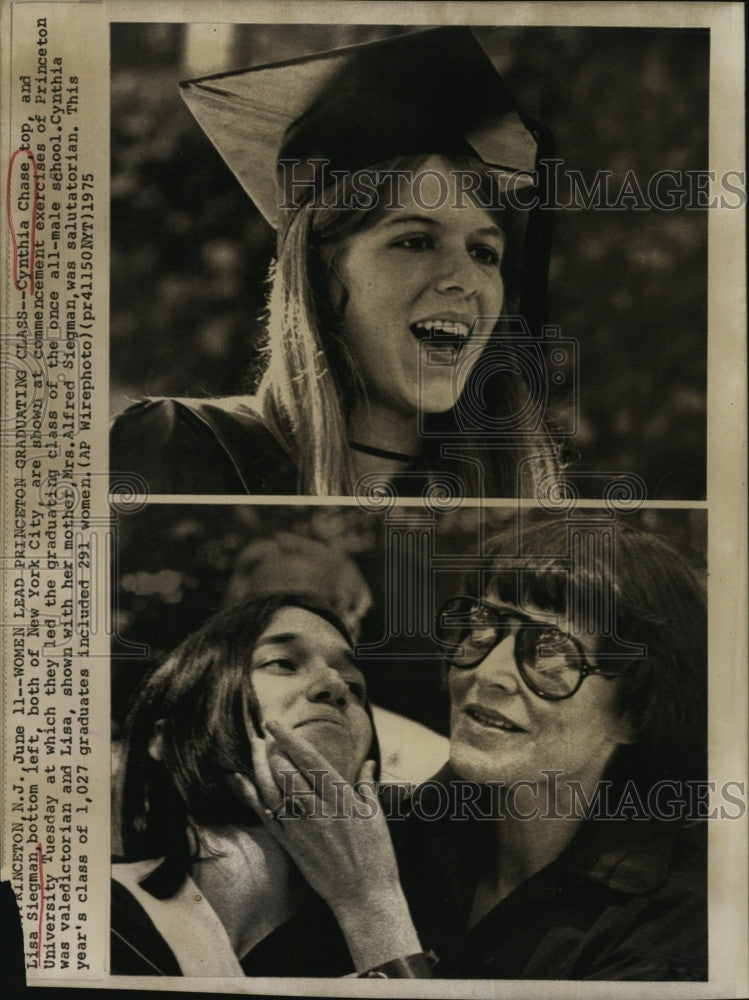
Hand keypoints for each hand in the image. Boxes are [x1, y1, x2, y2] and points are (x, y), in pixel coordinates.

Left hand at [228, 719, 421, 970]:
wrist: (363, 897)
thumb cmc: (376, 856)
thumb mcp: (376, 816)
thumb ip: (367, 786)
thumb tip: (368, 764)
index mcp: (341, 797)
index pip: (309, 760)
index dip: (289, 739)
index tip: (274, 723)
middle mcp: (318, 810)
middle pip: (285, 772)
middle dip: (269, 750)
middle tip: (261, 736)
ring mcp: (301, 829)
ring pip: (272, 791)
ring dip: (258, 768)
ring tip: (251, 750)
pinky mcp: (291, 846)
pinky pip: (267, 816)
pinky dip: (253, 797)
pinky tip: (243, 782)